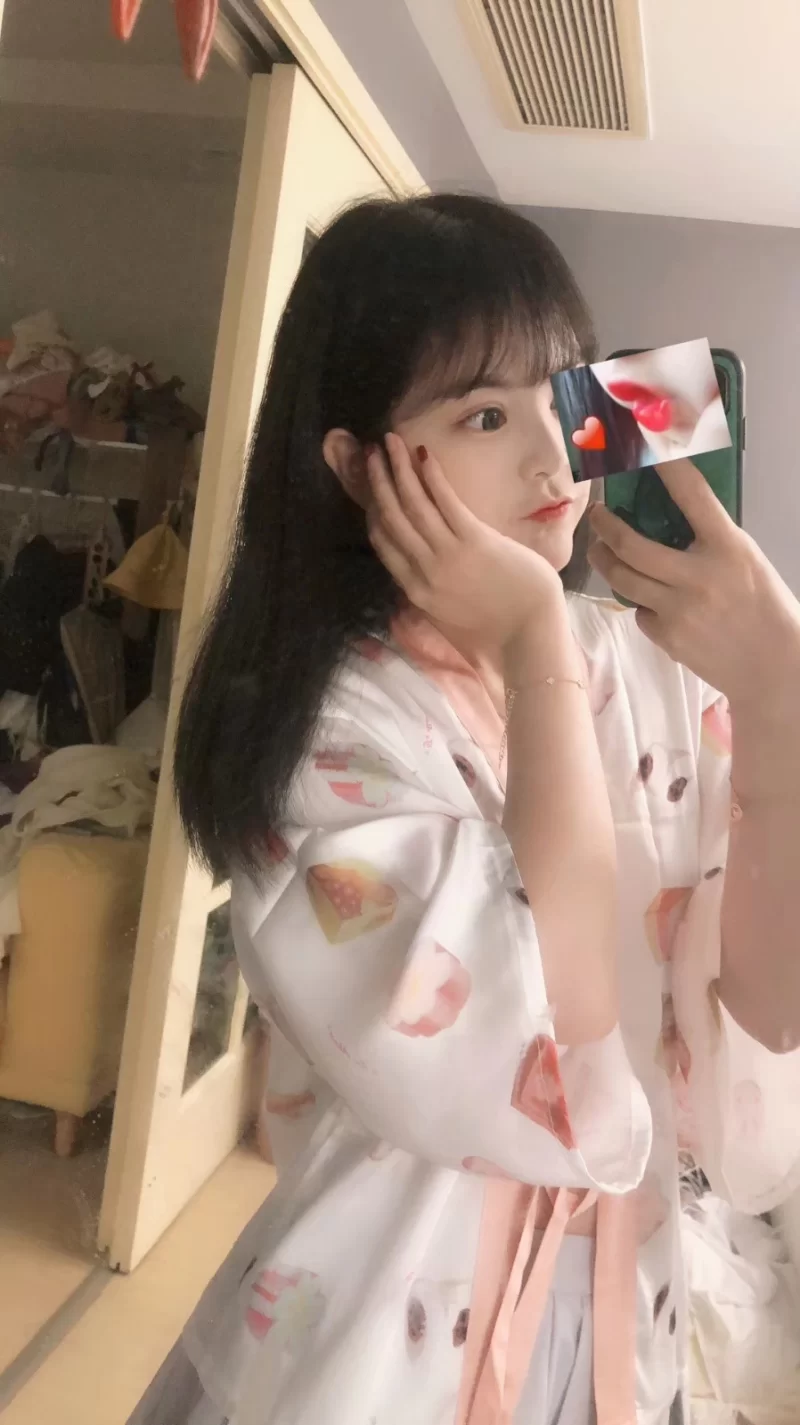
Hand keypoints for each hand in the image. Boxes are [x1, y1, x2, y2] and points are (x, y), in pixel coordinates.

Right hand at [366, 434, 564, 652]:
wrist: (529, 638)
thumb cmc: (496, 630)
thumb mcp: (450, 617)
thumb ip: (431, 591)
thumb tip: (422, 568)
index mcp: (416, 591)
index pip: (384, 543)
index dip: (373, 511)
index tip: (370, 488)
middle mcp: (424, 571)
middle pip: (391, 518)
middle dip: (378, 482)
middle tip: (370, 453)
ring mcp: (447, 555)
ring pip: (412, 505)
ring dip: (398, 470)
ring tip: (389, 443)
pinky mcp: (474, 541)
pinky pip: (445, 502)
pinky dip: (431, 476)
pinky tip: (423, 454)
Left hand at [587, 459, 799, 706]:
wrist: (772, 666)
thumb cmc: (762, 605)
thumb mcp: (746, 560)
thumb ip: (711, 539)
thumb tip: (670, 514)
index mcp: (728, 547)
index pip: (693, 496)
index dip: (666, 468)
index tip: (644, 449)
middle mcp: (698, 576)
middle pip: (632, 544)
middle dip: (605, 526)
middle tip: (597, 515)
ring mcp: (679, 609)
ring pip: (623, 578)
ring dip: (604, 560)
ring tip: (601, 550)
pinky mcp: (667, 637)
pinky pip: (639, 611)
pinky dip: (641, 603)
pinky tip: (649, 599)